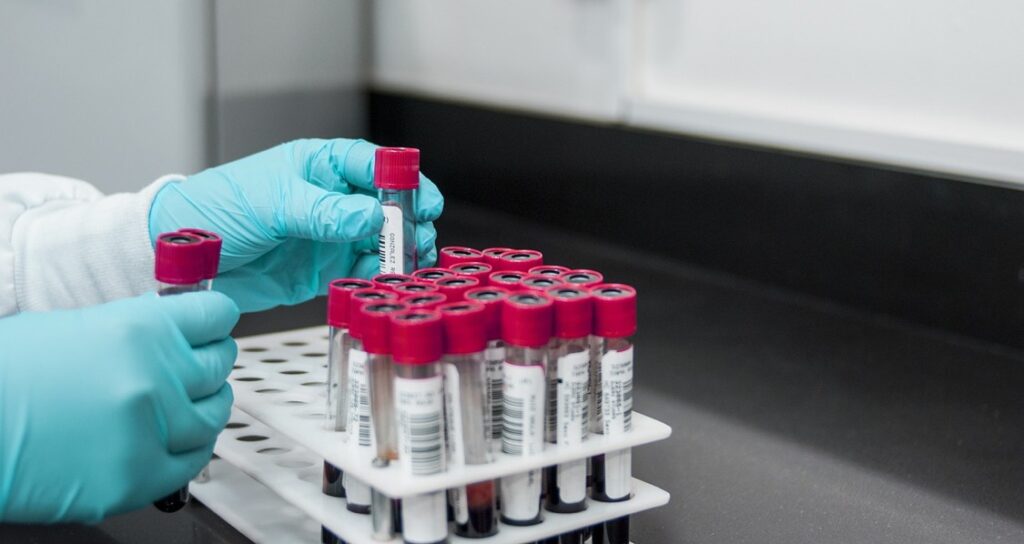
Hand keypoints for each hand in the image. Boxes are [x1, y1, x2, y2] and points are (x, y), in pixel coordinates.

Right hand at [0, 292, 238, 522]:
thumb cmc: (8, 376)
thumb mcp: (78, 328)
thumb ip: (137, 330)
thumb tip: (174, 332)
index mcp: (141, 329)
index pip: (217, 316)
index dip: (214, 320)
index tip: (213, 326)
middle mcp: (156, 376)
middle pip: (220, 364)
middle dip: (209, 361)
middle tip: (197, 365)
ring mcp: (152, 429)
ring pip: (215, 414)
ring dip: (205, 406)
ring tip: (190, 404)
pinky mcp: (139, 476)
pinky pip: (193, 460)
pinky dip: (190, 448)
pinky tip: (176, 439)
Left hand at [148, 139, 444, 311]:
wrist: (181, 256)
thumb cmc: (216, 209)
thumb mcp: (273, 204)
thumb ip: (325, 212)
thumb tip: (372, 216)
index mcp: (318, 167)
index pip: (373, 166)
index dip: (402, 181)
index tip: (423, 200)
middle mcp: (329, 200)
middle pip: (385, 207)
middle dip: (407, 222)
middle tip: (418, 240)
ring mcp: (328, 236)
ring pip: (378, 242)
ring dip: (395, 254)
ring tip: (404, 266)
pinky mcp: (321, 271)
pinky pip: (359, 272)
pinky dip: (373, 278)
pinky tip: (379, 282)